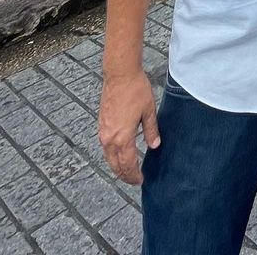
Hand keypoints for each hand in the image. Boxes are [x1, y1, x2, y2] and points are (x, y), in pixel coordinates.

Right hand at [99, 70, 159, 184]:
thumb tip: (154, 145)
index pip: (128, 164)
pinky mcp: (101, 125)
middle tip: (134, 180)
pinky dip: (112, 155)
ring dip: (117, 166)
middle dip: (124, 175)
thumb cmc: (136, 90)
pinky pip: (105, 147)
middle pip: (115, 165)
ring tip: (127, 170)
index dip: (134, 175)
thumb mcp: (149, 111)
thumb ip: (151, 131)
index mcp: (123, 137)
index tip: (140, 180)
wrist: (120, 75)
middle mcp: (109, 138)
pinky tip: (120, 154)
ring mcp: (103, 132)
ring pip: (108, 157)